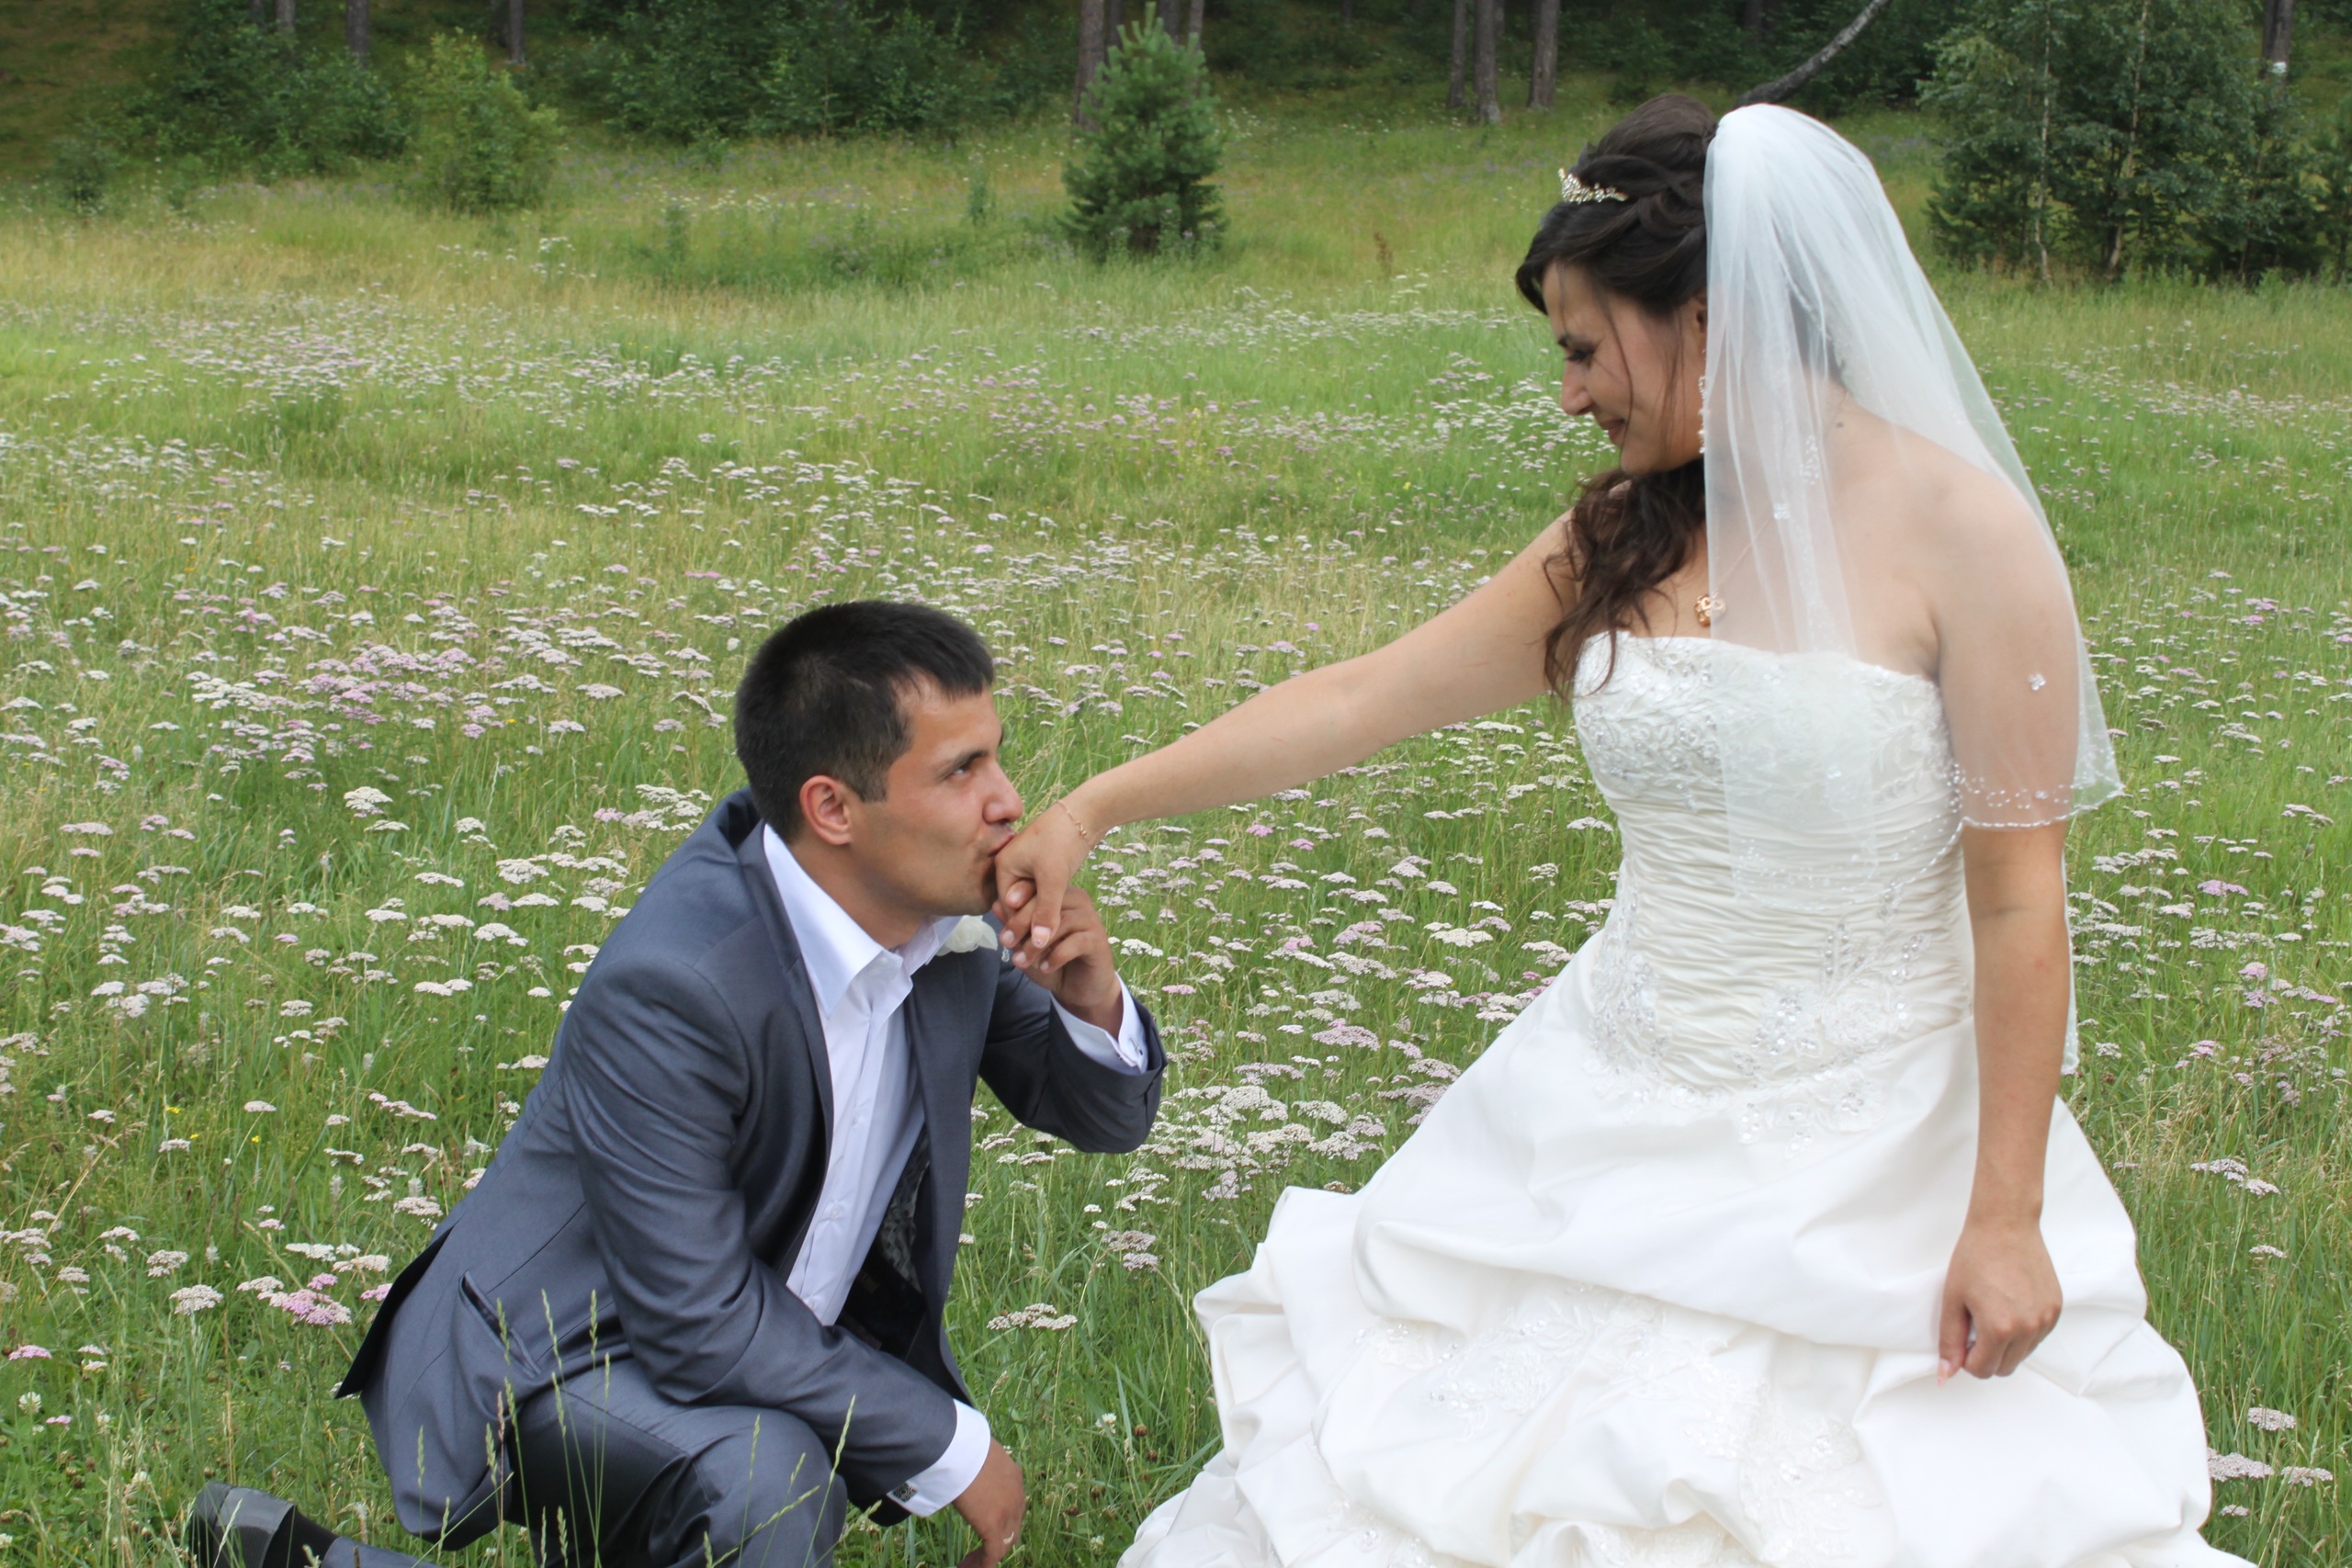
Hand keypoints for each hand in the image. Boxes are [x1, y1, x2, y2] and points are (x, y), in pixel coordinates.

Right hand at [952, 1439, 1024, 1567]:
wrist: (959, 1447)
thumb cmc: (960, 1444)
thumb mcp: (974, 1453)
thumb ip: (972, 1466)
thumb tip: (955, 1468)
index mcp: (1013, 1476)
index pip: (1013, 1505)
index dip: (1001, 1519)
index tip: (982, 1523)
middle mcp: (1016, 1495)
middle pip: (1012, 1527)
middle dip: (997, 1541)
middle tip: (978, 1551)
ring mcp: (1007, 1512)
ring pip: (1004, 1543)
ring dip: (987, 1555)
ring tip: (968, 1563)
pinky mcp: (993, 1526)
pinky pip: (992, 1554)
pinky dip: (981, 1564)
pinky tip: (965, 1567)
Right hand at [989, 797, 1096, 963]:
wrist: (1086, 813)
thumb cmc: (1063, 841)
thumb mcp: (1053, 878)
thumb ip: (1045, 911)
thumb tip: (1037, 942)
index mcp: (1004, 866)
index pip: (1007, 907)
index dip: (1018, 931)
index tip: (1027, 954)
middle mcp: (1012, 866)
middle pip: (1017, 906)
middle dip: (1026, 929)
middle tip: (1035, 957)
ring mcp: (1028, 866)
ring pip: (1031, 902)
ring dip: (1039, 921)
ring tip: (1048, 947)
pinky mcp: (1044, 867)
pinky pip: (1042, 894)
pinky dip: (1048, 909)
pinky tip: (1059, 926)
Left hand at [1001, 881, 1123, 1034]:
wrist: (1079, 988)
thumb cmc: (1051, 961)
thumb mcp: (1026, 945)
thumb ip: (1014, 926)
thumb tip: (996, 905)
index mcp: (1059, 896)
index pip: (1036, 889)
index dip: (1015, 907)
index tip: (1002, 932)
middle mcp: (1077, 901)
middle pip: (1047, 903)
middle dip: (1022, 924)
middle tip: (1007, 945)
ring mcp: (1090, 919)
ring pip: (1060, 923)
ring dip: (1036, 945)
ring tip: (1022, 962)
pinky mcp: (1098, 939)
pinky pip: (1075, 942)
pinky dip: (1056, 956)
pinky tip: (1045, 968)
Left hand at [1938, 1214, 2061, 1381]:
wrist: (2006, 1226)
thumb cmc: (1976, 1257)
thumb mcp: (1953, 1299)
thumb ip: (1950, 1340)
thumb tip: (1946, 1372)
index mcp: (2000, 1329)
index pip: (1983, 1370)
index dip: (1967, 1359)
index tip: (1962, 1339)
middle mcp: (2029, 1329)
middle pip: (2005, 1368)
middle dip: (1986, 1356)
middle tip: (1974, 1326)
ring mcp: (2046, 1320)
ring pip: (2023, 1355)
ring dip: (2006, 1345)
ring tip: (1992, 1312)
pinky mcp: (2056, 1309)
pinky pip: (2037, 1337)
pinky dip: (2023, 1332)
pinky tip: (2010, 1306)